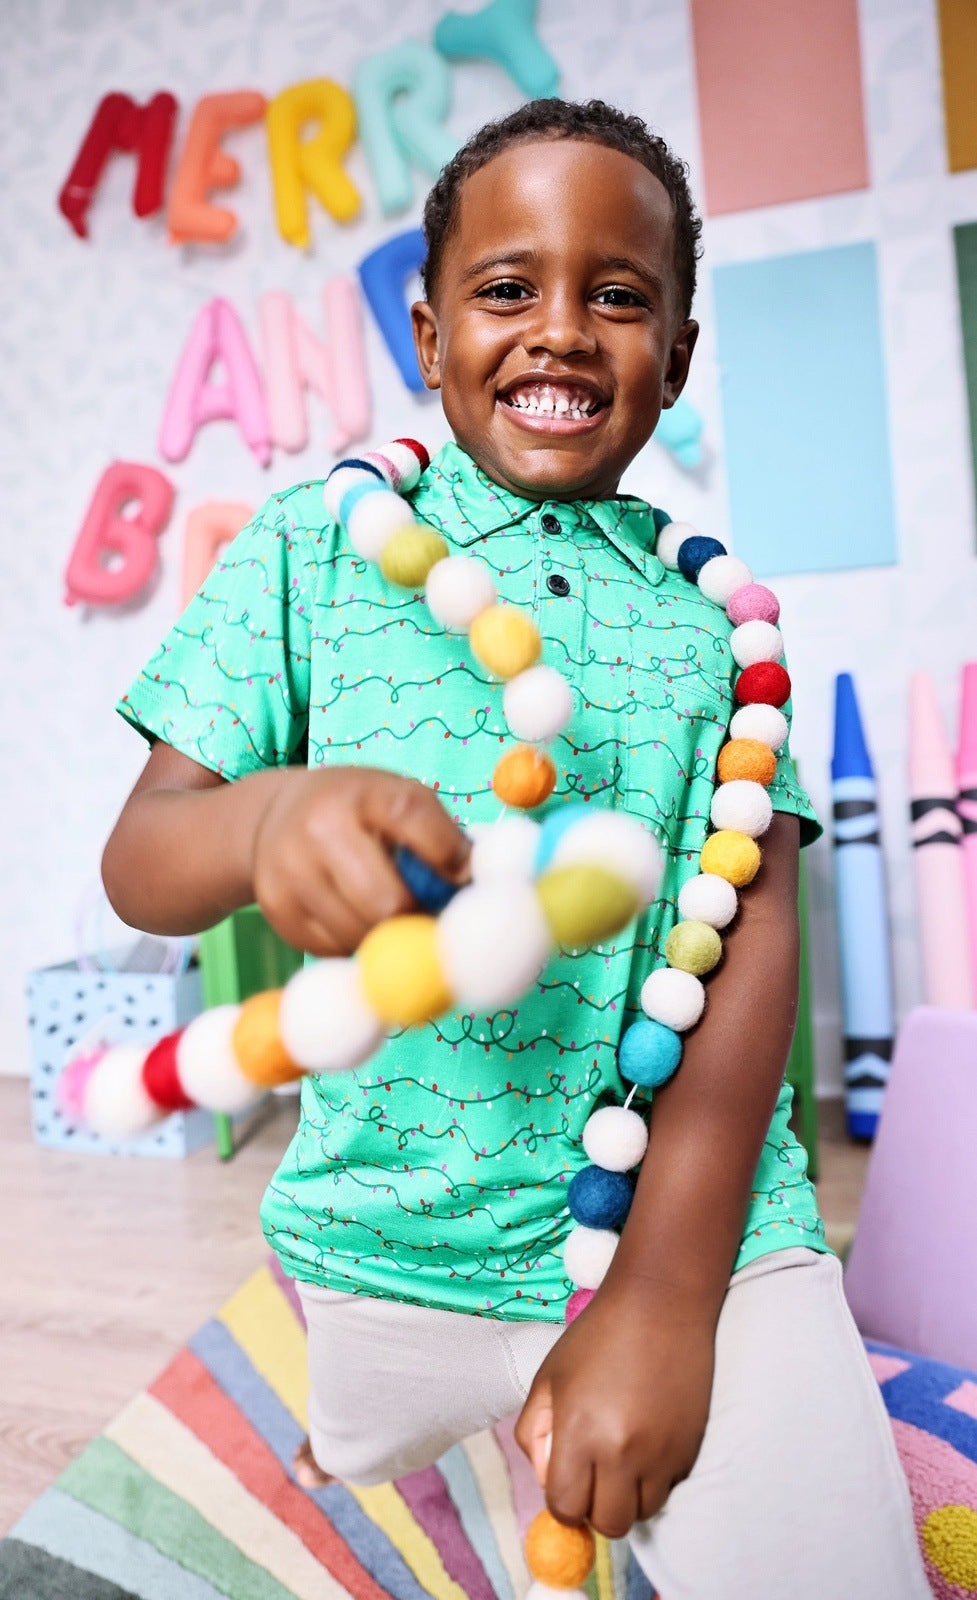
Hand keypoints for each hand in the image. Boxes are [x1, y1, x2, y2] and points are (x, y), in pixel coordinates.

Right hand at [250, 767, 470, 955]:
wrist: (273, 816)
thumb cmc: (357, 810)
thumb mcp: (396, 798)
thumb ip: (439, 837)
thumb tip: (473, 889)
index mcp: (363, 792)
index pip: (417, 823)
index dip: (450, 859)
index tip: (460, 876)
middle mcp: (320, 828)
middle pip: (389, 903)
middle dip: (417, 916)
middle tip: (427, 913)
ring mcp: (291, 871)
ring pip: (361, 936)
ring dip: (387, 937)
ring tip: (390, 914)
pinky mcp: (276, 908)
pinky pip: (333, 949)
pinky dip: (354, 943)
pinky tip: (355, 918)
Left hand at [515, 1277, 714, 1539]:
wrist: (660, 1304)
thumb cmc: (596, 1336)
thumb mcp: (548, 1378)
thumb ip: (534, 1434)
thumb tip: (547, 1480)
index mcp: (579, 1432)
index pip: (566, 1508)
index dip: (562, 1503)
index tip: (566, 1483)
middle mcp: (621, 1451)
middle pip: (607, 1523)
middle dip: (595, 1508)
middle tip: (594, 1475)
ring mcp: (660, 1453)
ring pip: (642, 1512)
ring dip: (627, 1496)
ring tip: (622, 1456)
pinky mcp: (689, 1448)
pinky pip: (668, 1488)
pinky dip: (654, 1477)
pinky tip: (647, 1439)